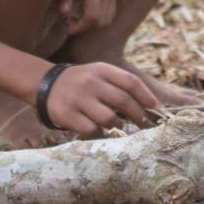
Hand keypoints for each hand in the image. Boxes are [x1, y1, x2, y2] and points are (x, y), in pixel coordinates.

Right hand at [45, 62, 159, 135]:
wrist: (46, 84)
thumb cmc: (83, 82)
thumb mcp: (100, 74)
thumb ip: (121, 85)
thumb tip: (151, 105)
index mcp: (102, 70)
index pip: (131, 82)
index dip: (147, 97)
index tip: (157, 109)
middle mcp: (91, 82)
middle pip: (123, 101)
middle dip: (139, 115)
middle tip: (147, 124)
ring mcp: (78, 98)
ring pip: (109, 118)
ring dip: (119, 125)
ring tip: (120, 127)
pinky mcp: (67, 114)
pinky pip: (91, 129)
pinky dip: (101, 133)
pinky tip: (102, 132)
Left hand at [62, 0, 116, 35]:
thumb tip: (63, 12)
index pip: (92, 17)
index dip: (79, 27)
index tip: (65, 26)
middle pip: (103, 21)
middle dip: (86, 28)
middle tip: (68, 23)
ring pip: (109, 17)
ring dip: (94, 23)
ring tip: (75, 17)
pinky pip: (111, 8)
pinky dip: (100, 15)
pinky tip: (84, 8)